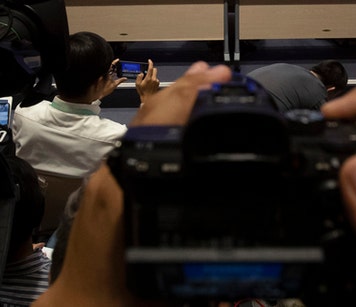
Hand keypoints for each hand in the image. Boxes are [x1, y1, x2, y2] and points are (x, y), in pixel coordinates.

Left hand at [35, 62, 230, 305]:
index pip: (161, 125)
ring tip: (204, 85)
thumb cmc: (123, 300)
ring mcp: (106, 180)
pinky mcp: (106, 189)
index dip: (192, 96)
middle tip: (220, 72)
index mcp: (125, 190)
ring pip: (142, 129)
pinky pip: (136, 148)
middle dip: (187, 90)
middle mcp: (113, 177)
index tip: (221, 77)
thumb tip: (249, 250)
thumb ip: (209, 268)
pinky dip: (161, 129)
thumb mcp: (173, 276)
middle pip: (150, 117)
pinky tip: (181, 129)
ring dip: (175, 106)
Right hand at [135, 58, 158, 102]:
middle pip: (154, 70)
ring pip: (155, 75)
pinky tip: (150, 84)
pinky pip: (155, 79)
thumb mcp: (137, 84)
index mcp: (148, 78)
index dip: (150, 63)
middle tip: (147, 72)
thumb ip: (139, 77)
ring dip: (152, 76)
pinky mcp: (158, 84)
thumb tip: (141, 74)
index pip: (150, 68)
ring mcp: (156, 81)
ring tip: (147, 82)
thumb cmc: (143, 92)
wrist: (148, 98)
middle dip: (151, 69)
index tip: (149, 60)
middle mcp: (154, 79)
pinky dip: (153, 80)